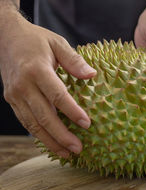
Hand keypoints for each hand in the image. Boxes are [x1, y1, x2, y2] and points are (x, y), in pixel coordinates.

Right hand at [0, 11, 96, 157]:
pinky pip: (25, 120)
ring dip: (50, 141)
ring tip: (67, 153)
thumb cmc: (36, 40)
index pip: (57, 95)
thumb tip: (92, 75)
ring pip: (32, 124)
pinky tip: (52, 142)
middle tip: (78, 148)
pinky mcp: (11, 99)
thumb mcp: (58, 43)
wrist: (5, 37)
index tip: (87, 124)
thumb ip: (75, 60)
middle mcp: (23, 85)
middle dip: (61, 135)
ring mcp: (15, 94)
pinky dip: (38, 134)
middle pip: (44, 116)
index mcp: (37, 70)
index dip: (72, 111)